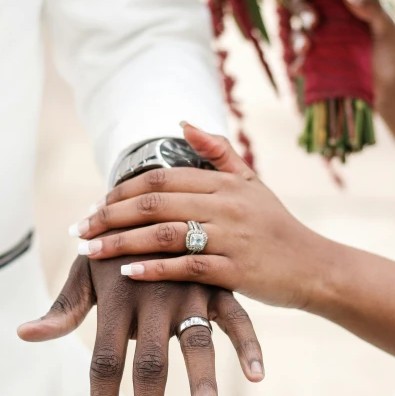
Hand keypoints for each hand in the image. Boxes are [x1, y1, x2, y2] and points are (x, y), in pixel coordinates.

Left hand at [17, 244, 263, 395]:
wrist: (152, 193)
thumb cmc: (113, 242)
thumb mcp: (87, 271)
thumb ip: (63, 308)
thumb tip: (22, 335)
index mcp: (117, 300)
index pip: (103, 363)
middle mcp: (152, 297)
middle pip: (148, 364)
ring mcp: (187, 289)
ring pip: (196, 341)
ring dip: (203, 383)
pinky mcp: (216, 283)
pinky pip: (236, 316)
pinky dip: (247, 344)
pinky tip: (256, 376)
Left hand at [70, 125, 325, 309]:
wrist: (315, 265)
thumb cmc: (276, 224)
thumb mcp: (252, 180)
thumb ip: (218, 150)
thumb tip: (182, 121)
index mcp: (224, 182)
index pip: (160, 179)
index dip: (122, 191)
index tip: (95, 205)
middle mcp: (225, 205)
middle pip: (153, 205)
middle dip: (109, 216)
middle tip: (79, 229)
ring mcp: (231, 237)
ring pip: (164, 235)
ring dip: (120, 243)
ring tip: (89, 252)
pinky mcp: (236, 271)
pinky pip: (187, 267)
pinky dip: (154, 270)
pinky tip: (127, 274)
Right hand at [296, 0, 394, 112]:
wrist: (394, 85)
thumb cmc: (392, 51)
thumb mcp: (386, 26)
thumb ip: (370, 8)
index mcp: (342, 9)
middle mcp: (327, 25)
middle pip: (303, 13)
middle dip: (302, 14)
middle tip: (312, 20)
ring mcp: (320, 47)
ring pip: (298, 37)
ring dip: (297, 39)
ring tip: (304, 46)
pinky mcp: (317, 69)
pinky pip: (300, 64)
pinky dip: (296, 65)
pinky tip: (299, 67)